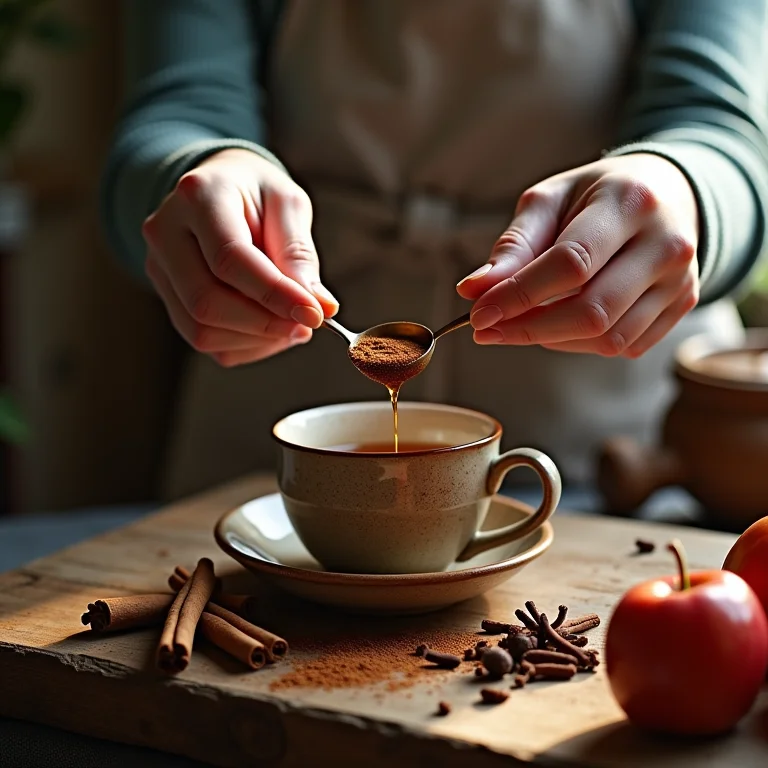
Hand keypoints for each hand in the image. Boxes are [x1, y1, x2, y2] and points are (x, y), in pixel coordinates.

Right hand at [142, 149, 337, 366]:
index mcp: (198, 196)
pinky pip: (205, 340)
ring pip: (202, 330)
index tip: (315, 313)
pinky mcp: (167, 297)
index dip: (275, 294)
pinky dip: (246, 344)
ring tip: (291, 322)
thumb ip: (299, 255)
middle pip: (207, 302)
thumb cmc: (258, 195)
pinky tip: (270, 325)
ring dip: (257, 338)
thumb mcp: (288, 206)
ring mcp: (159, 269)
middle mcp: (166, 233)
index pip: (230, 259)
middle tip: (307, 324)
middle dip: (265, 324)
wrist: (221, 189)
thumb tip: (321, 306)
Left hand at [457, 154, 699, 357]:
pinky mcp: (683, 305)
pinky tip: (561, 322)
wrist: (668, 192)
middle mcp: (666, 243)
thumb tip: (474, 290)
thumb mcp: (550, 200)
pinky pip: (624, 345)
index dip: (519, 296)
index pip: (570, 264)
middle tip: (489, 329)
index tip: (478, 314)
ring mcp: (681, 279)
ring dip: (552, 339)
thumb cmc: (596, 195)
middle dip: (529, 328)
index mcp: (630, 202)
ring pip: (607, 337)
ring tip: (524, 321)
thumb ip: (514, 246)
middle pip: (591, 311)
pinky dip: (581, 344)